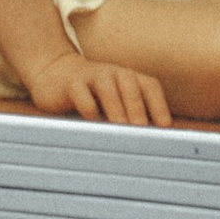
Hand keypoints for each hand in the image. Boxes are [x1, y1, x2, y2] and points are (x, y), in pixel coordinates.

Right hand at [26, 49, 173, 124]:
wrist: (54, 72)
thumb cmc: (91, 94)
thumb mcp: (113, 100)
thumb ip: (130, 116)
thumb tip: (151, 146)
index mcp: (128, 77)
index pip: (149, 86)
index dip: (159, 107)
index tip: (165, 129)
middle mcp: (113, 73)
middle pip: (131, 87)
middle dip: (139, 111)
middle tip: (144, 136)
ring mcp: (91, 76)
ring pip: (108, 89)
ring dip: (117, 110)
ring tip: (122, 132)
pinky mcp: (70, 84)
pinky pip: (82, 96)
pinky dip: (89, 110)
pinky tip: (92, 127)